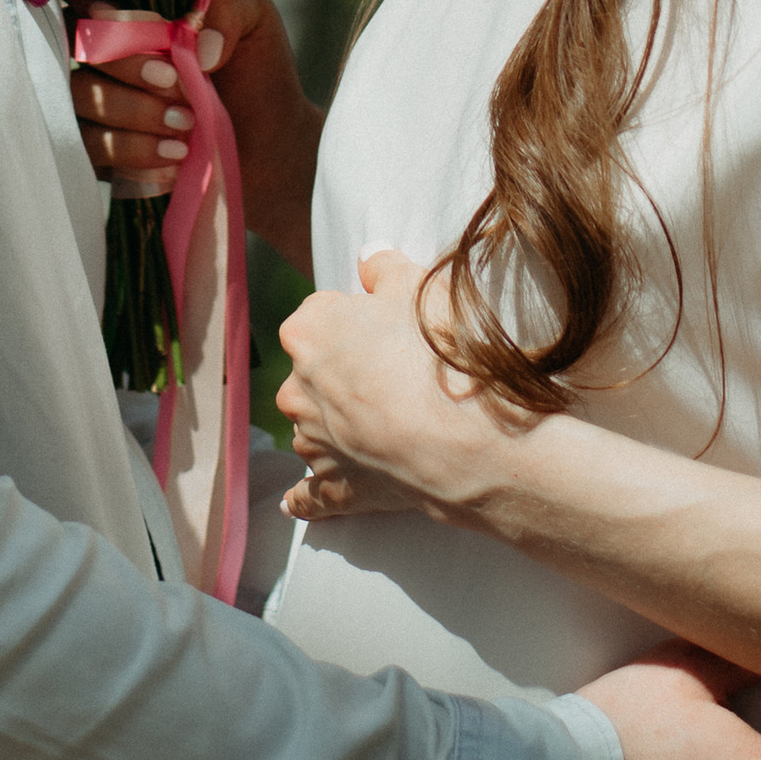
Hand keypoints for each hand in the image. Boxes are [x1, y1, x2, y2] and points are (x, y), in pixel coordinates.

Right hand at [70, 0, 322, 271]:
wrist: (271, 149)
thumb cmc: (257, 75)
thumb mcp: (256, 25)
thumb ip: (228, 11)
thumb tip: (196, 45)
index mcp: (138, 16)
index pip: (89, 2)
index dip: (106, 18)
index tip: (156, 37)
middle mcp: (109, 58)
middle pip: (79, 53)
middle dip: (128, 69)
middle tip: (179, 86)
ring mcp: (101, 107)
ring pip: (81, 102)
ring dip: (134, 114)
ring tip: (187, 127)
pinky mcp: (105, 153)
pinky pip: (92, 151)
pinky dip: (133, 152)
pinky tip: (174, 157)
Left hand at [279, 245, 505, 520]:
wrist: (467, 440)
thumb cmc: (443, 355)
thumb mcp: (421, 287)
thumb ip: (385, 268)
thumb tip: (369, 256)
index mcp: (309, 331)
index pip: (322, 316)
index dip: (360, 323)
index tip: (392, 332)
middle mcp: (298, 387)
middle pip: (315, 372)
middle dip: (345, 374)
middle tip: (397, 375)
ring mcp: (313, 442)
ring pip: (313, 427)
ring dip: (336, 427)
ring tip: (384, 428)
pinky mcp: (334, 487)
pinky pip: (309, 495)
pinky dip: (304, 497)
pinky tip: (293, 503)